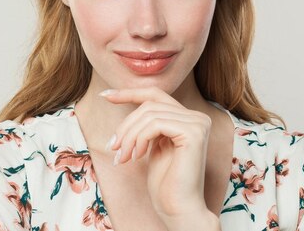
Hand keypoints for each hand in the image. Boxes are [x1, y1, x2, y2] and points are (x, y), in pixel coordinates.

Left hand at [100, 87, 213, 225]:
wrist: (178, 209)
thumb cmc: (165, 183)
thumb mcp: (153, 145)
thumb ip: (148, 124)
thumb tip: (125, 99)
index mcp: (190, 118)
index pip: (156, 95)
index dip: (129, 93)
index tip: (105, 95)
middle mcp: (198, 117)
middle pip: (150, 104)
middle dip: (126, 125)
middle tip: (113, 148)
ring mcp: (198, 123)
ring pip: (149, 114)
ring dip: (129, 136)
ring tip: (123, 157)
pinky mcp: (194, 133)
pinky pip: (155, 124)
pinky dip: (139, 139)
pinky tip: (137, 157)